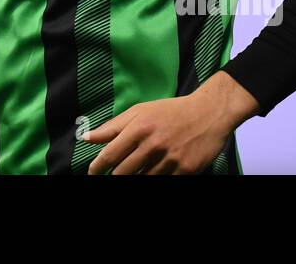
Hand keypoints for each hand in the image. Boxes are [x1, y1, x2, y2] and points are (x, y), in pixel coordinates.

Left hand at [83, 72, 258, 173]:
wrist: (208, 113)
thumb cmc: (170, 111)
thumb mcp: (139, 111)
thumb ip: (112, 126)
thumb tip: (87, 138)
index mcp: (139, 128)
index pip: (110, 155)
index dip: (97, 168)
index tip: (92, 173)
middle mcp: (153, 144)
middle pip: (123, 173)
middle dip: (114, 177)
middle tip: (111, 176)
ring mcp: (170, 159)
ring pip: (143, 180)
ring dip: (136, 178)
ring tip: (136, 171)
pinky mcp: (186, 170)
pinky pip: (163, 182)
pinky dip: (156, 179)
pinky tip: (154, 173)